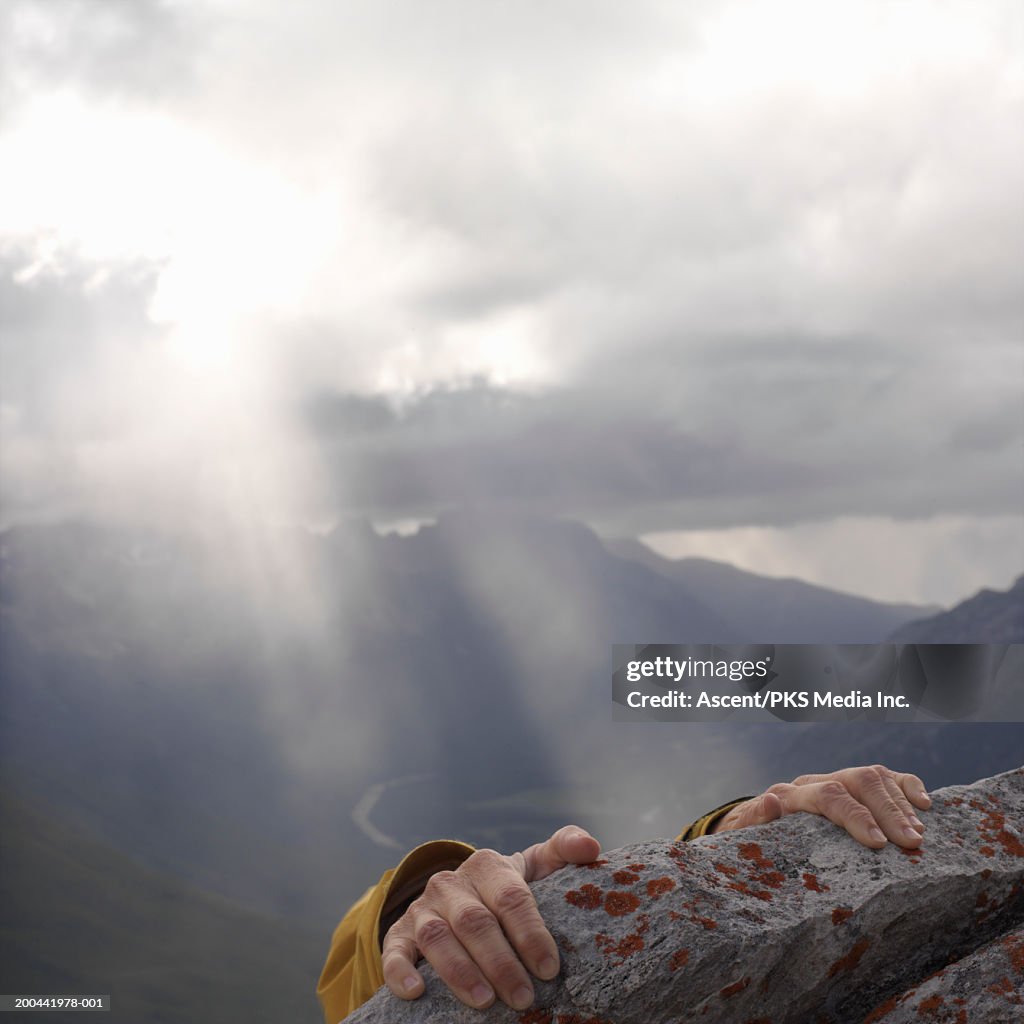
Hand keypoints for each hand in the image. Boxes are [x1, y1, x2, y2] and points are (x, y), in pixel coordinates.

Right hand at [382, 825, 600, 1010]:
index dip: (530, 933)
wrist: (459, 894)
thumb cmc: (507, 887)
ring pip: (438, 937)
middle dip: (501, 962)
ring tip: (485, 1002)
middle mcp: (451, 883)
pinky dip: (400, 971)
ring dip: (460, 972)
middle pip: (475, 922)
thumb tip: (592, 847)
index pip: (511, 898)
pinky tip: (415, 992)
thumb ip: (564, 850)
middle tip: (524, 997)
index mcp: (487, 866)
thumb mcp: (535, 866)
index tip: (550, 968)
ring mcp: (422, 909)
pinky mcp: (400, 934)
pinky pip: (393, 950)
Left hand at [711, 764, 930, 848]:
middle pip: (858, 781)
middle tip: (911, 844)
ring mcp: (838, 780)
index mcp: (793, 794)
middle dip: (888, 812)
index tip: (878, 843)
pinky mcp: (857, 787)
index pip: (828, 794)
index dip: (855, 815)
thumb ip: (757, 818)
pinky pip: (888, 777)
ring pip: (875, 777)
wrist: (755, 821)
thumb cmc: (754, 837)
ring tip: (918, 836)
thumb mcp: (746, 833)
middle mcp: (818, 781)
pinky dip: (909, 787)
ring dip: (901, 805)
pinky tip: (925, 807)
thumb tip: (773, 801)